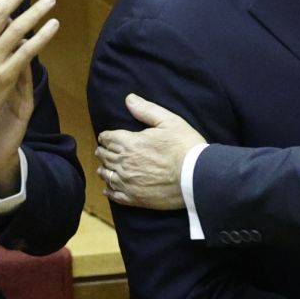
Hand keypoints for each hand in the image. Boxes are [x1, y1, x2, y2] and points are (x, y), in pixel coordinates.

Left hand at [96, 94, 206, 208]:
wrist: (196, 176)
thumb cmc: (185, 146)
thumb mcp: (169, 121)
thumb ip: (146, 110)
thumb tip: (129, 99)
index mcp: (130, 143)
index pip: (108, 138)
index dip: (106, 137)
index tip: (106, 137)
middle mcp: (124, 163)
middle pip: (105, 156)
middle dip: (103, 152)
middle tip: (103, 151)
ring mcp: (128, 182)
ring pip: (107, 175)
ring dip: (104, 170)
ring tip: (104, 169)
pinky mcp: (135, 199)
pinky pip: (115, 195)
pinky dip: (109, 190)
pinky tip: (108, 188)